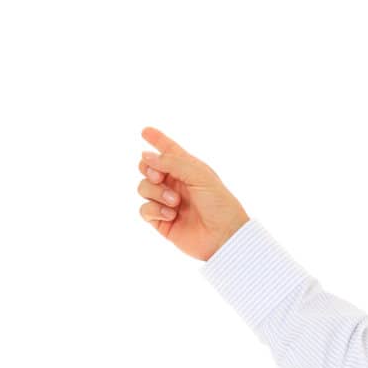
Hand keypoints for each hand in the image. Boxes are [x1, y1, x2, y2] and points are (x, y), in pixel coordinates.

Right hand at [137, 125, 250, 261]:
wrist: (224, 236)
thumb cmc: (219, 204)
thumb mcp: (199, 175)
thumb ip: (172, 162)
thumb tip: (145, 155)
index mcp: (187, 169)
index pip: (168, 150)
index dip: (157, 140)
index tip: (145, 130)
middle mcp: (175, 183)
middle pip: (147, 167)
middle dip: (148, 168)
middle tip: (159, 176)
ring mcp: (166, 202)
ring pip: (143, 187)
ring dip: (156, 192)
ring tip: (175, 202)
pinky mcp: (161, 221)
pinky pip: (144, 209)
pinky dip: (155, 210)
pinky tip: (171, 215)